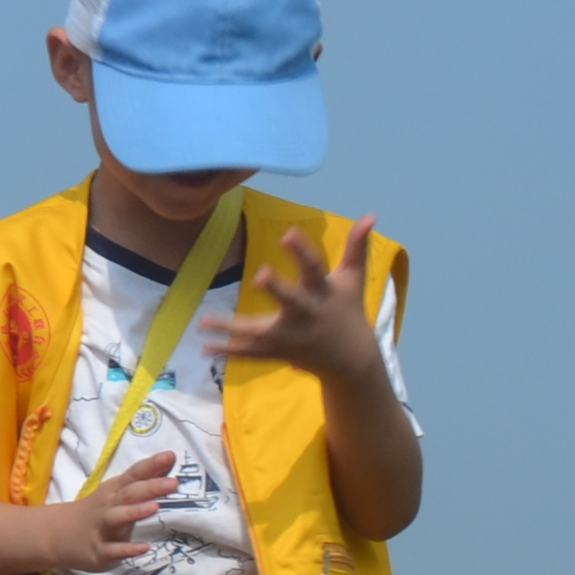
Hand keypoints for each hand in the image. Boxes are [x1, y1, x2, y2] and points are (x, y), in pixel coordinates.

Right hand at [35, 448, 175, 571]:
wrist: (58, 535)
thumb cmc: (99, 511)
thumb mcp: (120, 492)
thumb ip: (145, 477)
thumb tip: (171, 458)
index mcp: (115, 490)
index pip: (134, 474)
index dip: (151, 465)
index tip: (169, 456)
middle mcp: (108, 506)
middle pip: (128, 494)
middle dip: (150, 487)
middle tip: (173, 483)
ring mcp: (102, 528)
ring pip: (118, 518)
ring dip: (135, 512)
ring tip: (155, 507)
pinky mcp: (99, 551)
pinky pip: (113, 550)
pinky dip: (127, 549)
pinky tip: (144, 548)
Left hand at [204, 214, 385, 382]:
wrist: (351, 359)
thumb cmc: (348, 310)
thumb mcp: (353, 279)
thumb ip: (357, 247)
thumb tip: (371, 214)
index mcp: (324, 292)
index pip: (314, 268)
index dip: (301, 251)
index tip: (287, 233)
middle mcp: (307, 314)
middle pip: (291, 301)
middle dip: (277, 289)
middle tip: (259, 275)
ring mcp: (291, 336)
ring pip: (260, 331)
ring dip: (232, 328)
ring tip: (204, 322)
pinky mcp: (280, 352)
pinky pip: (250, 352)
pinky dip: (228, 351)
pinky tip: (203, 347)